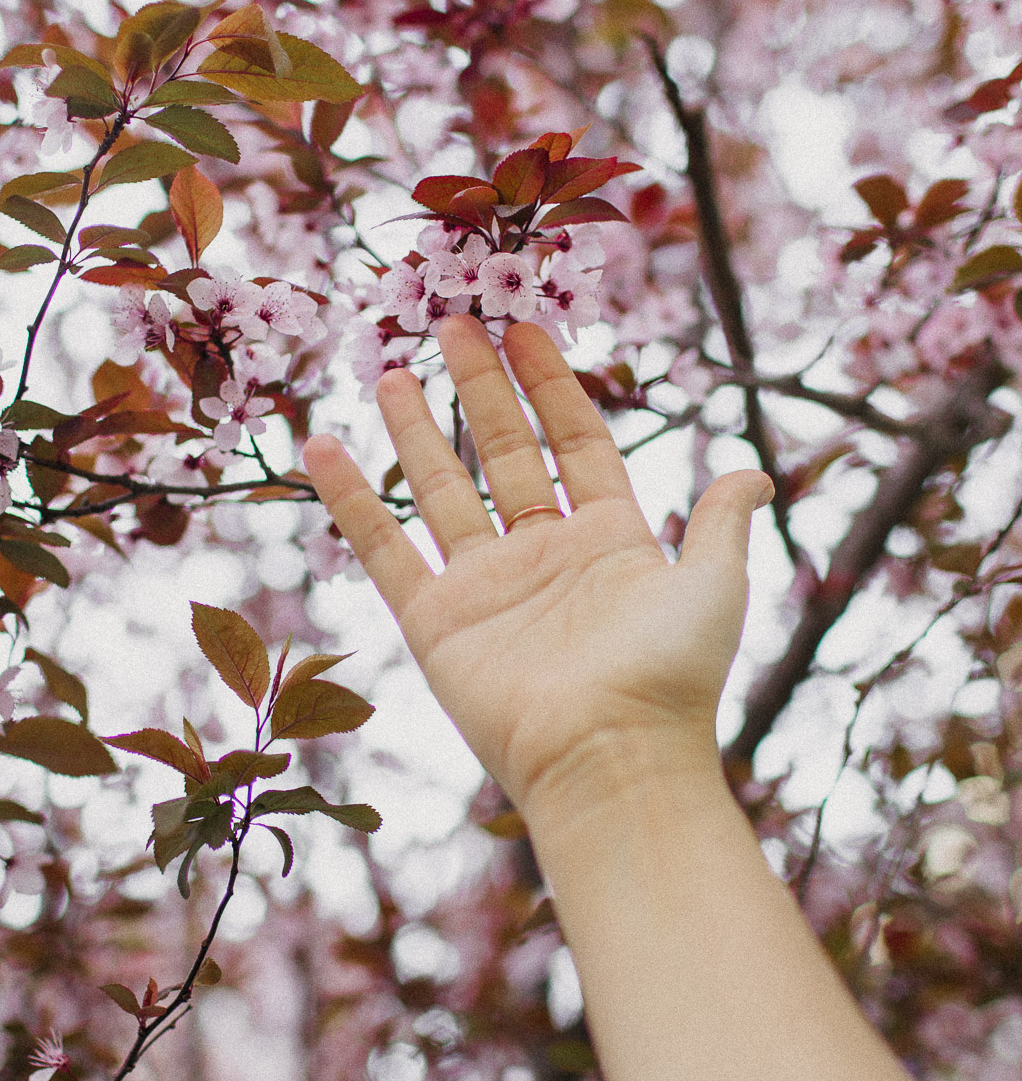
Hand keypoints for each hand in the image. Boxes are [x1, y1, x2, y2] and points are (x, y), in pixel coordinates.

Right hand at [303, 316, 771, 813]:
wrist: (611, 758)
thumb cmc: (670, 675)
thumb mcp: (713, 584)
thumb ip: (720, 522)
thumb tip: (757, 473)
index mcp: (609, 539)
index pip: (575, 441)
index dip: (551, 385)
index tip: (525, 329)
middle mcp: (544, 554)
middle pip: (505, 452)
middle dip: (480, 387)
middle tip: (453, 322)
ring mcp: (485, 586)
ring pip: (442, 489)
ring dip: (416, 430)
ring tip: (390, 370)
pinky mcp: (435, 622)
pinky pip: (385, 549)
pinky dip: (351, 500)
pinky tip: (323, 448)